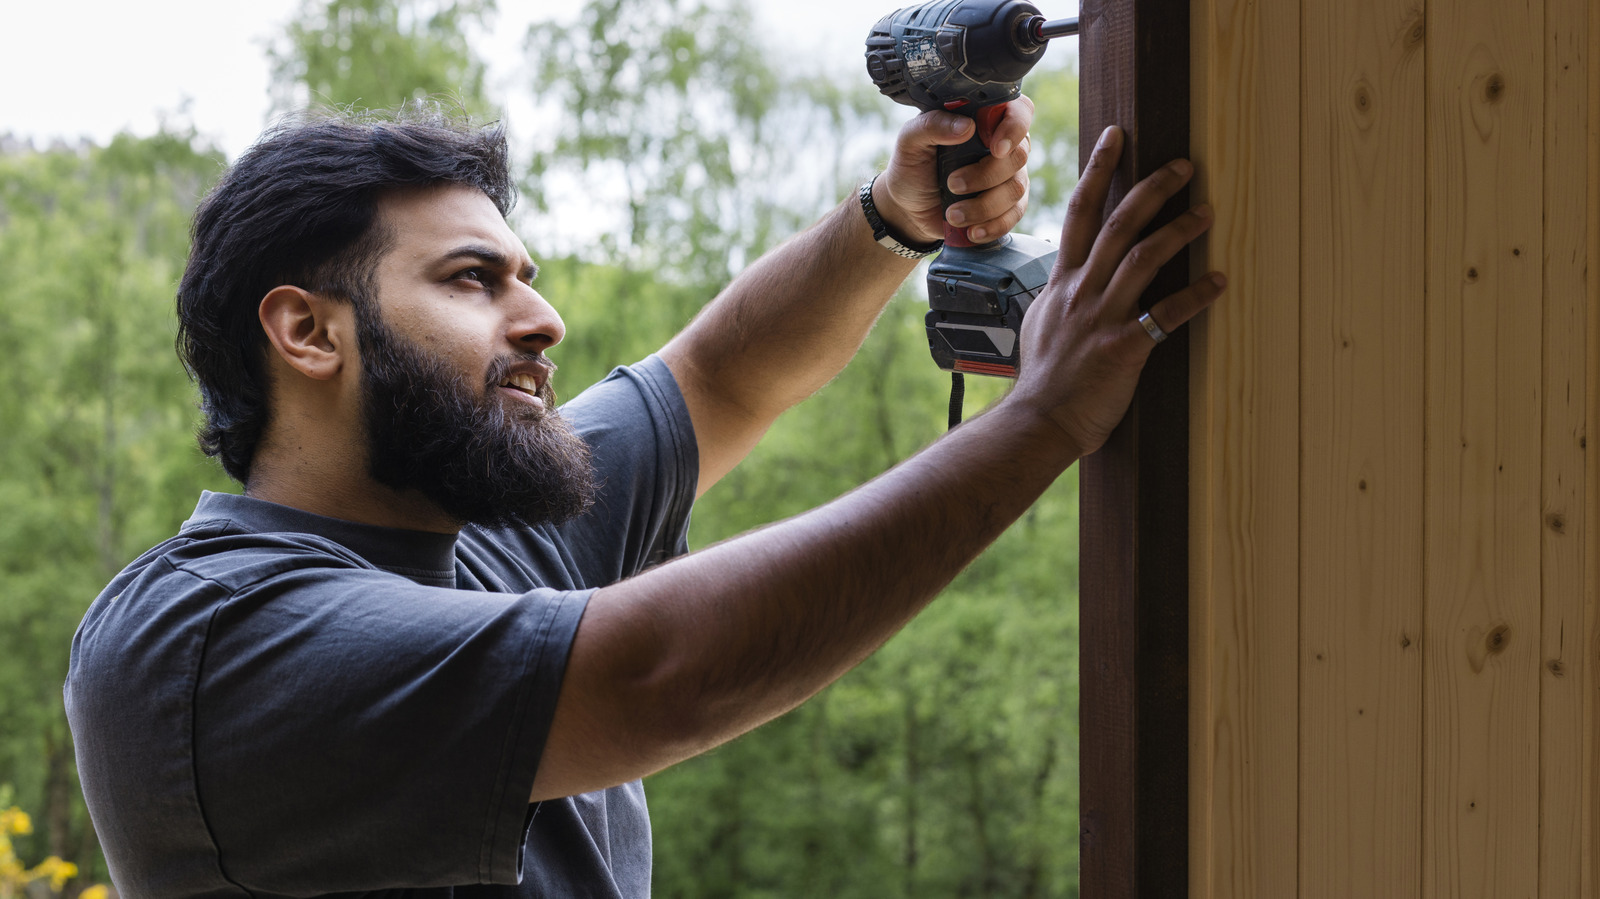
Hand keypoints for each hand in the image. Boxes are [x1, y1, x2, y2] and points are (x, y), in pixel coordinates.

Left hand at [873, 95, 1034, 244]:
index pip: (1019, 110)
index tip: (995, 148)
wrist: (908, 209)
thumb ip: (933, 125)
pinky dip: (992, 226)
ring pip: (1015, 188)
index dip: (1014, 127)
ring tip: (952, 214)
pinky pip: (1014, 215)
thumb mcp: (910, 141)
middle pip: (1018, 155)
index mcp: (983, 119)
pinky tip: (972, 231)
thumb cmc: (912, 168)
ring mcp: (1008, 175)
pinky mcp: (1008, 205)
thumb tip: (967, 126)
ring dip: (983, 206)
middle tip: (952, 184)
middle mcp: (1001, 145)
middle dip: (985, 175)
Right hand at [1005, 126, 1226, 456]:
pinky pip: (1166, 315)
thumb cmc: (1043, 380)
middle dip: (1152, 188)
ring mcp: (1102, 318)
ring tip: (1207, 212)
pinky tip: (1220, 282)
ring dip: (1179, 231)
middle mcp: (1082, 291)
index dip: (1098, 170)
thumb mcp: (1040, 325)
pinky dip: (1196, 297)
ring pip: (1142, 259)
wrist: (1037, 421)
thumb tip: (1066, 280)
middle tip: (1183, 164)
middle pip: (1117, 224)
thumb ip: (1059, 297)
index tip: (1116, 137)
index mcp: (1062, 283)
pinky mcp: (1124, 348)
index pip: (1079, 213)